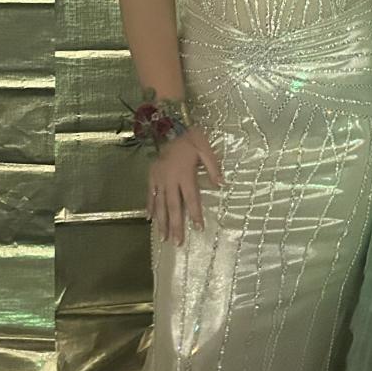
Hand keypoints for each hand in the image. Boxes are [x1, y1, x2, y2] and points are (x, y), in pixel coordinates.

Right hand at [146, 126, 222, 244]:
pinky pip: (150, 194)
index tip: (198, 228)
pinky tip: (149, 219)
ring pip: (159, 204)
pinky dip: (149, 207)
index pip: (190, 198)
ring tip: (163, 238)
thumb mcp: (205, 148)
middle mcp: (170, 179)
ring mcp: (158, 179)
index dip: (194, 214)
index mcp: (184, 174)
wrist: (171, 127)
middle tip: (177, 243)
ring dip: (161, 222)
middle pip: (173, 206)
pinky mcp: (151, 176)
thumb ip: (213, 167)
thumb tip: (222, 184)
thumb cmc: (191, 140)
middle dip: (175, 225)